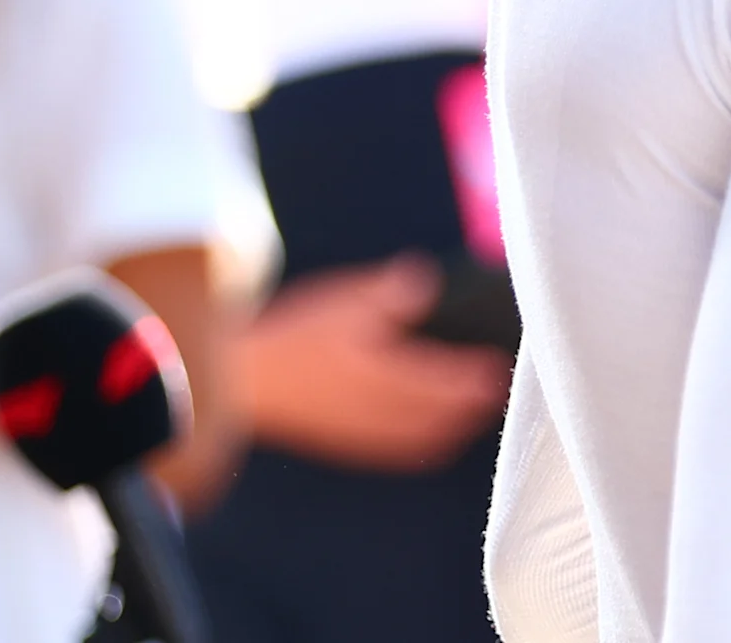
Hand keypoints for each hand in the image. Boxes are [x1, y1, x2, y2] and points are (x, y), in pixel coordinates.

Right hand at [243, 257, 508, 471]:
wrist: (232, 383)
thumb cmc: (287, 338)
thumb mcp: (340, 302)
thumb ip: (388, 293)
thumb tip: (425, 280)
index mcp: (382, 374)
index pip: (442, 380)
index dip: (474, 376)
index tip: (498, 367)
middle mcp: (376, 409)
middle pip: (438, 416)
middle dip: (471, 406)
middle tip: (495, 391)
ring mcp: (358, 430)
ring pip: (418, 438)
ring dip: (450, 427)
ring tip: (472, 414)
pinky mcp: (340, 440)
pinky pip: (392, 451)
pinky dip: (420, 445)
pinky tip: (426, 437)